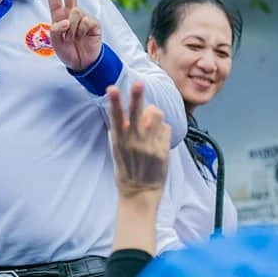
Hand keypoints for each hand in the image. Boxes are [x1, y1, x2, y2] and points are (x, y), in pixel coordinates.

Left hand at [47, 0, 102, 71]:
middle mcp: (71, 13)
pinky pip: (85, 21)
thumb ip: (56, 30)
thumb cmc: (67, 52)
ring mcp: (83, 17)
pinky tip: (83, 37)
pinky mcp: (93, 23)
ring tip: (72, 38)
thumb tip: (66, 19)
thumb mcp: (55, 43)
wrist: (82, 63)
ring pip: (75, 12)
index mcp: (59, 15)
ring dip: (71, 28)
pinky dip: (81, 31)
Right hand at [108, 81, 170, 204]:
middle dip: (136, 96)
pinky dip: (162, 130)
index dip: (114, 101)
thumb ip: (125, 130)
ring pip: (156, 115)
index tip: (111, 88)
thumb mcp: (118, 149)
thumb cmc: (126, 168)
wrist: (139, 193)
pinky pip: (166, 128)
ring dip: (153, 114)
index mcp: (119, 139)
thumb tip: (138, 111)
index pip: (115, 116)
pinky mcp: (162, 150)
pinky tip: (158, 139)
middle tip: (138, 83)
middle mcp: (134, 141)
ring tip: (150, 121)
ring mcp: (149, 145)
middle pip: (136, 112)